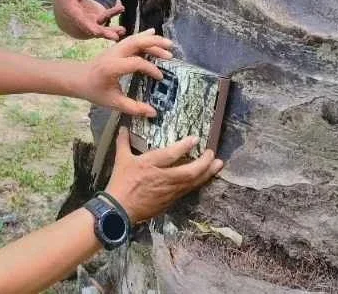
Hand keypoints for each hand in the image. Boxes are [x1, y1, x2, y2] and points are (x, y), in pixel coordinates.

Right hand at [54, 0, 125, 40]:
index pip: (80, 23)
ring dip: (113, 29)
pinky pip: (108, 15)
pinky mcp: (99, 17)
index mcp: (73, 16)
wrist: (66, 6)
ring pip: (103, 26)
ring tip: (122, 30)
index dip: (88, 27)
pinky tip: (119, 3)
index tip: (96, 32)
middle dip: (104, 33)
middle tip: (114, 37)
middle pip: (94, 30)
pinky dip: (114, 11)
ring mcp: (92, 21)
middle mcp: (83, 22)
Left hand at [79, 30, 172, 117]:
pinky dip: (143, 36)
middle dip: (155, 44)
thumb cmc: (94, 90)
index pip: (136, 62)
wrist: (78, 78)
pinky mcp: (115, 47)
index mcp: (113, 67)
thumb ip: (133, 108)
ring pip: (135, 39)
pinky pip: (131, 39)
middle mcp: (114, 54)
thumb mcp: (113, 102)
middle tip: (171, 50)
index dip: (150, 68)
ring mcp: (114, 48)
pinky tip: (153, 33)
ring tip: (168, 45)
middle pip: (136, 43)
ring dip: (152, 40)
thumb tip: (153, 113)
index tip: (160, 77)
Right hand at [105, 129, 222, 222]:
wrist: (120, 210)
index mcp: (149, 165)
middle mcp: (162, 178)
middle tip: (212, 154)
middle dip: (204, 163)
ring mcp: (168, 191)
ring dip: (207, 173)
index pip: (170, 155)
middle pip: (189, 172)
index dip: (184, 146)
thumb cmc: (120, 183)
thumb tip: (124, 128)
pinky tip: (205, 178)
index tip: (196, 139)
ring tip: (218, 164)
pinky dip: (198, 183)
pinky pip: (188, 190)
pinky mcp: (170, 201)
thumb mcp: (121, 160)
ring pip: (192, 182)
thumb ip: (123, 142)